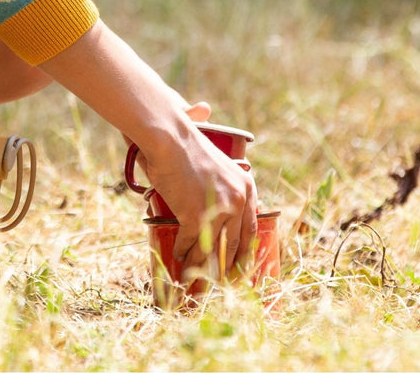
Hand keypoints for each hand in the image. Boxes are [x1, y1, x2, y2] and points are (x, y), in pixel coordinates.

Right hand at [144, 128, 257, 271]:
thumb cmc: (185, 146)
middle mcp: (238, 201)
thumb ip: (224, 185)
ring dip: (202, 265)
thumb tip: (223, 204)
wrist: (168, 138)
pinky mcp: (196, 216)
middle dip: (226, 267)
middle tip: (220, 280)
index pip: (251, 229)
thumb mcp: (217, 164)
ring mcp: (218, 210)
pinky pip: (191, 242)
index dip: (245, 252)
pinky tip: (179, 256)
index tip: (239, 267)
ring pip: (212, 248)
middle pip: (234, 245)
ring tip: (195, 275)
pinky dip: (184, 253)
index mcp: (246, 187)